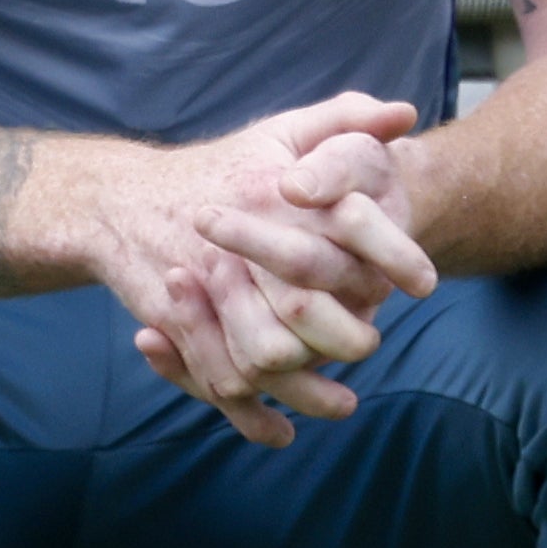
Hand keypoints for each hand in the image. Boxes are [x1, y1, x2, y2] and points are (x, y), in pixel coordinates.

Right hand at [43, 94, 436, 445]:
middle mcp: (239, 246)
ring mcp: (204, 291)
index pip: (350, 232)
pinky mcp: (176, 327)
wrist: (122, 201)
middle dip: (350, 337)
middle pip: (308, 311)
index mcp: (272, 195)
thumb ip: (345, 118)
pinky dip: (252, 417)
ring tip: (342, 401)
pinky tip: (282, 434)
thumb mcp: (282, 130)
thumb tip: (405, 114)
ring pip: (266, 359)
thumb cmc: (218, 168)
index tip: (424, 284)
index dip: (394, 260)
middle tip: (370, 343)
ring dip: (307, 390)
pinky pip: (219, 382)